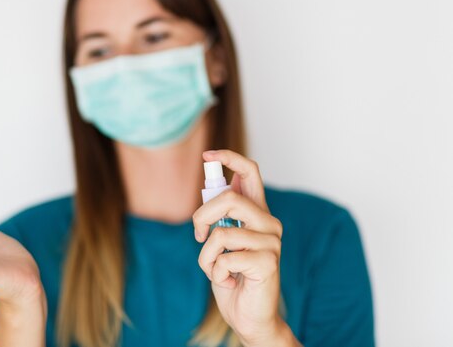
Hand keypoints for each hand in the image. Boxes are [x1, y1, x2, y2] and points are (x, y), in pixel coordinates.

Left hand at [193, 150, 294, 345]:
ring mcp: (271, 241)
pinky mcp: (268, 262)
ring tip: (216, 271)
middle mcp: (268, 222)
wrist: (248, 316)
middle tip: (198, 236)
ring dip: (207, 257)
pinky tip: (229, 282)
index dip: (229, 158)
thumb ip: (221, 217)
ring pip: (221, 233)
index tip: (208, 154)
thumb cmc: (232, 277)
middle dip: (201, 216)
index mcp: (257, 212)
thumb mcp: (221, 242)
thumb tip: (215, 184)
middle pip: (229, 198)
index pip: (251, 172)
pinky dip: (216, 273)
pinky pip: (225, 258)